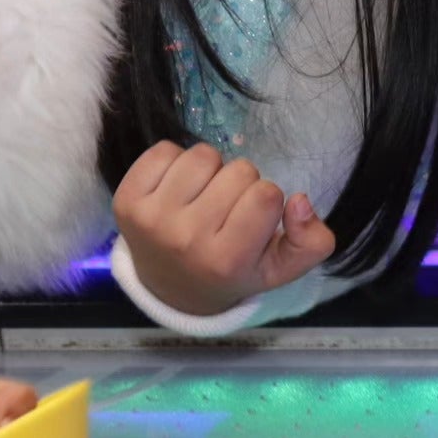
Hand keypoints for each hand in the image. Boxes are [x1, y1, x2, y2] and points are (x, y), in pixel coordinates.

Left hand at [113, 140, 335, 316]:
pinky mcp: (126, 200)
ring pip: (202, 155)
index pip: (267, 195)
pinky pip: (164, 150)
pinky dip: (176, 162)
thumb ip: (311, 243)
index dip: (266, 200)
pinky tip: (177, 190)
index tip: (252, 221)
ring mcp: (151, 220)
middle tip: (226, 212)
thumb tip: (299, 201)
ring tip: (203, 198)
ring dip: (210, 170)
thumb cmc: (232, 271)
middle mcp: (185, 241)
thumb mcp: (279, 269)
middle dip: (239, 185)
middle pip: (237, 171)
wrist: (171, 287)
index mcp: (226, 261)